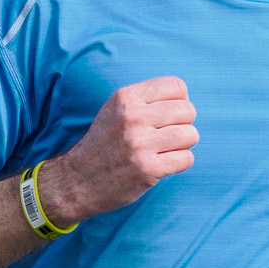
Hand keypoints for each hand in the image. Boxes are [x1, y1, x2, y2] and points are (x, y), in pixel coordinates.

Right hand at [44, 77, 197, 224]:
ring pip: (191, 135)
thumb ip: (145, 100)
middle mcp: (133, 117)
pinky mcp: (148, 169)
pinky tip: (163, 165)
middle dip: (184, 125)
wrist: (77, 180)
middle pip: (188, 111)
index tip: (169, 116)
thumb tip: (184, 100)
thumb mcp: (115, 110)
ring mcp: (140, 144)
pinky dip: (180, 163)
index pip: (177, 87)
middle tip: (168, 137)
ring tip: (165, 151)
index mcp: (126, 98)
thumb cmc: (103, 145)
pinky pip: (186, 159)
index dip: (180, 102)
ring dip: (183, 145)